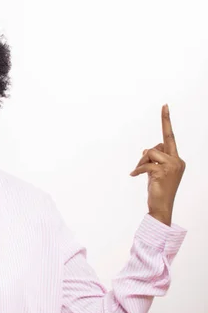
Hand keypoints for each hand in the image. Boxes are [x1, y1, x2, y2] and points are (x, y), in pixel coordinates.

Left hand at [129, 104, 185, 225]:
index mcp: (177, 159)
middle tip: (140, 170)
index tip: (164, 105)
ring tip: (140, 175)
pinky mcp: (163, 172)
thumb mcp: (156, 171)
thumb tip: (147, 150)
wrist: (161, 207)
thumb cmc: (158, 189)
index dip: (166, 121)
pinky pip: (145, 165)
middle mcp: (177, 160)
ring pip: (149, 153)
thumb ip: (154, 158)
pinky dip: (138, 170)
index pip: (170, 137)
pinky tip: (134, 177)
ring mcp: (172, 166)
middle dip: (146, 157)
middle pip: (156, 146)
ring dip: (141, 164)